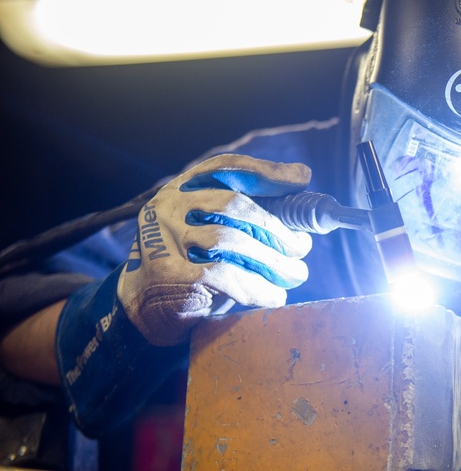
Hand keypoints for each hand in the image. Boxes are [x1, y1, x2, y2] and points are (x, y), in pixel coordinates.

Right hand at [118, 154, 312, 345]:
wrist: (145, 306)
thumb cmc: (194, 262)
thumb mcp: (215, 229)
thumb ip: (248, 213)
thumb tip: (302, 183)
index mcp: (183, 188)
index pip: (226, 167)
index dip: (266, 171)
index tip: (301, 180)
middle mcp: (168, 206)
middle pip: (233, 205)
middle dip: (276, 227)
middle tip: (302, 247)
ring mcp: (163, 238)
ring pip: (230, 240)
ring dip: (272, 260)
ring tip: (296, 274)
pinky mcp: (168, 273)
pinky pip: (224, 276)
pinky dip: (257, 287)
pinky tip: (275, 296)